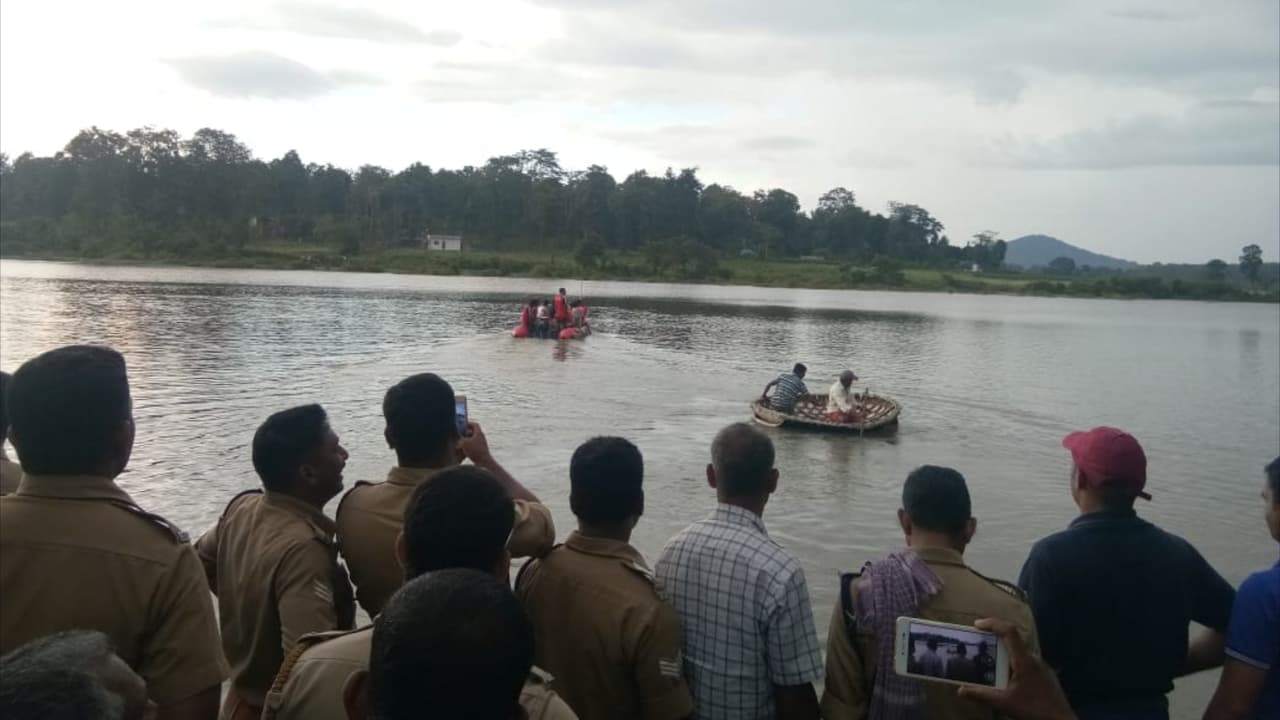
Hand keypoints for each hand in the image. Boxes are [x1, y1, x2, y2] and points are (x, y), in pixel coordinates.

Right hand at [458, 421, 493, 465]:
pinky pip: (473, 447)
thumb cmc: (475, 450)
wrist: (484, 462)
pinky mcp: (480, 451)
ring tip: (459, 445)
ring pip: (472, 440)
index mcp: (479, 433)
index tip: (462, 425)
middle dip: (465, 434)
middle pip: (473, 433)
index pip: (475, 424)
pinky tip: (462, 452)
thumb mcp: (464, 443)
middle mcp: (481, 438)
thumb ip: (460, 439)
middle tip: (459, 436)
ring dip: (466, 441)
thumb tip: (459, 439)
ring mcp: (481, 445)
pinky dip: (468, 448)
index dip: (468, 424)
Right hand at [957, 619, 1075, 719]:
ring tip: (989, 664)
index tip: (977, 625)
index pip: (1009, 632)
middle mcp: (1034, 659)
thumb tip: (961, 690)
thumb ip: (982, 695)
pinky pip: (1026, 663)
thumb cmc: (1033, 710)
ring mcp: (1042, 667)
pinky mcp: (1045, 676)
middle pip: (1013, 640)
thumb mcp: (1004, 703)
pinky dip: (1013, 664)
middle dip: (994, 639)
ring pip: (1019, 653)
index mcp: (1024, 660)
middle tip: (978, 644)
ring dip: (1003, 654)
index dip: (993, 624)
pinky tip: (1007, 679)